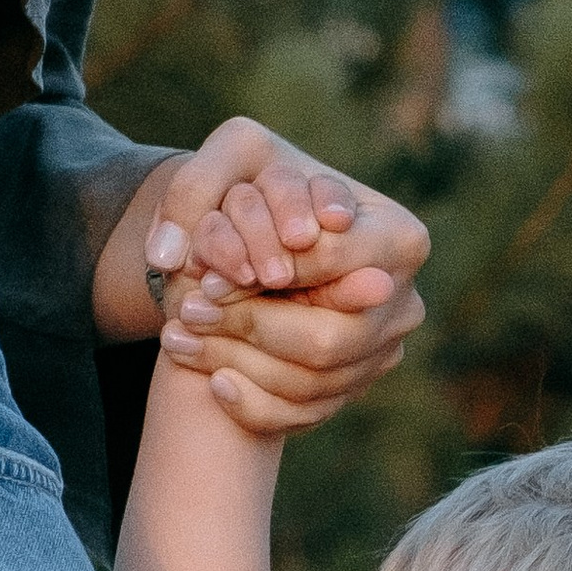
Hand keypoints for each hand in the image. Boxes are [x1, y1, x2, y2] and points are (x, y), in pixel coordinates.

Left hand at [95, 116, 429, 431]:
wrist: (268, 239)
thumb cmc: (259, 187)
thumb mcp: (233, 155)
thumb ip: (196, 187)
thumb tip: (167, 257)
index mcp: (399, 236)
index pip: (335, 262)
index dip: (270, 268)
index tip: (209, 275)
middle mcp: (404, 302)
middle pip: (328, 338)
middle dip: (251, 326)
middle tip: (190, 309)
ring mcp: (383, 353)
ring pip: (313, 382)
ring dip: (238, 363)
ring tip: (178, 339)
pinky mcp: (355, 388)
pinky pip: (305, 415)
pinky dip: (253, 404)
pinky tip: (213, 380)